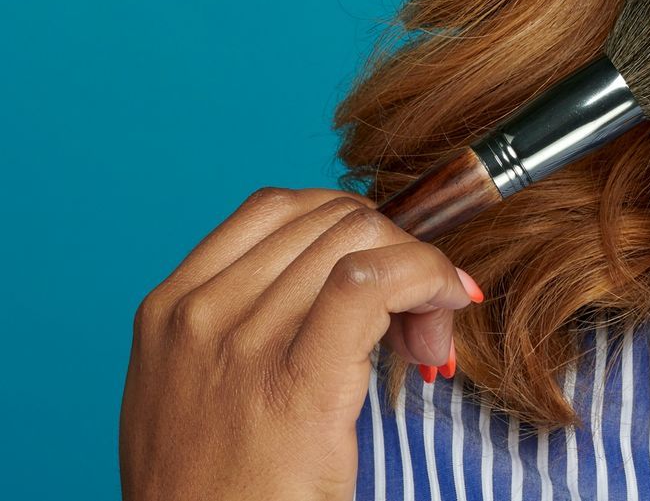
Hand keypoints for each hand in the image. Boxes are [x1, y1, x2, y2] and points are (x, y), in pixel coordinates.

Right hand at [120, 187, 485, 500]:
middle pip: (333, 220)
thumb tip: (348, 272)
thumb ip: (252, 320)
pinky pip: (372, 281)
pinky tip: (445, 307)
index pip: (281, 208)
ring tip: (428, 338)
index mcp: (171, 308)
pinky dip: (426, 275)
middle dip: (396, 251)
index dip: (355, 226)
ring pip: (360, 239)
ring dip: (421, 272)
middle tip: (420, 321)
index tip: (384, 273)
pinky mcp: (293, 383)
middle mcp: (198, 316)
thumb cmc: (217, 490)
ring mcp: (239, 345)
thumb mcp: (201, 388)